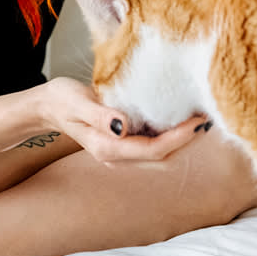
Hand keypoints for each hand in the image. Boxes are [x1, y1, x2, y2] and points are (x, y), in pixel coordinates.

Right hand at [42, 77, 204, 163]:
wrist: (49, 105)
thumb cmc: (62, 99)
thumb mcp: (78, 101)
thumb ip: (100, 114)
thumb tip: (123, 125)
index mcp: (107, 148)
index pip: (153, 150)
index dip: (179, 138)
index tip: (199, 121)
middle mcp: (116, 155)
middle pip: (162, 156)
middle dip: (187, 140)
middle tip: (208, 118)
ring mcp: (120, 152)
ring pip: (160, 152)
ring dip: (181, 138)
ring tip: (200, 116)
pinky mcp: (123, 143)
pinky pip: (152, 144)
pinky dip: (170, 133)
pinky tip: (180, 116)